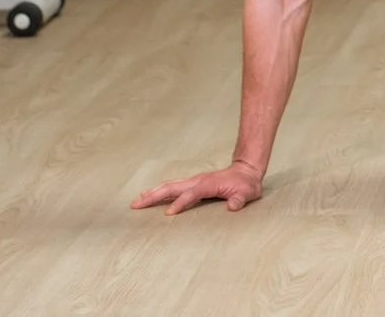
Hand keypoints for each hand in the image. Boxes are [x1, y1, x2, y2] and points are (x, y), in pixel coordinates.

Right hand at [130, 160, 263, 215]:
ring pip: (168, 186)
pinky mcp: (191, 184)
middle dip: (154, 196)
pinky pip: (172, 187)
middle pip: (171, 187)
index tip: (169, 214)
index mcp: (208, 184)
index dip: (181, 203)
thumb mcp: (248, 193)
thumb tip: (233, 206)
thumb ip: (240, 199)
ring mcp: (193, 181)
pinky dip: (159, 192)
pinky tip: (149, 196)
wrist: (245, 170)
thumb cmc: (246, 184)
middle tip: (136, 205)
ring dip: (152, 193)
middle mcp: (196, 181)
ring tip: (136, 201)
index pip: (191, 194)